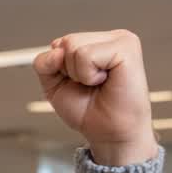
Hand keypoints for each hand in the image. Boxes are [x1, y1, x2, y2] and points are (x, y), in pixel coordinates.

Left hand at [33, 29, 158, 166]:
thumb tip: (56, 51)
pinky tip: (105, 81)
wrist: (109, 134)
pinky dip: (88, 75)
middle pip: (66, 42)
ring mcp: (121, 40)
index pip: (59, 44)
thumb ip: (44, 64)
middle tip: (92, 86)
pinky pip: (86, 55)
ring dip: (79, 74)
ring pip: (73, 46)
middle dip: (69, 71)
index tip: (81, 84)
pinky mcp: (126, 48)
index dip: (60, 70)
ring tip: (98, 84)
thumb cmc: (88, 111)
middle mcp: (110, 38)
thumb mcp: (54, 86)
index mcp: (97, 42)